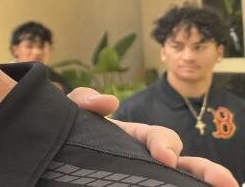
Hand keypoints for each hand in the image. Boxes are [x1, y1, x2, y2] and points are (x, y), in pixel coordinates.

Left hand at [69, 87, 237, 186]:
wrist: (53, 157)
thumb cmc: (68, 134)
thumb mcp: (71, 113)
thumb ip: (83, 101)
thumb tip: (108, 102)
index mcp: (136, 139)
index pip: (162, 138)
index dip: (165, 144)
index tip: (163, 157)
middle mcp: (146, 160)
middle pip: (184, 165)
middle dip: (207, 172)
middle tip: (225, 183)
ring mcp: (141, 178)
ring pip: (177, 182)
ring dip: (200, 185)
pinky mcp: (132, 186)